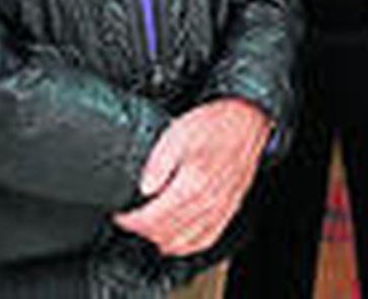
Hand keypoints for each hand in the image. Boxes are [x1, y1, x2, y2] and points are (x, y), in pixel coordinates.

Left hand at [113, 98, 272, 255]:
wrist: (247, 121)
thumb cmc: (215, 124)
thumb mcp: (177, 133)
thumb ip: (157, 164)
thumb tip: (144, 189)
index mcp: (192, 184)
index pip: (152, 218)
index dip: (131, 221)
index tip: (121, 216)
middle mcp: (207, 202)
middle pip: (165, 233)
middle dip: (142, 230)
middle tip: (131, 220)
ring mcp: (220, 209)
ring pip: (184, 242)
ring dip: (161, 240)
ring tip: (149, 229)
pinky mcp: (229, 209)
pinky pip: (206, 240)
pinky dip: (187, 246)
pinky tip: (178, 240)